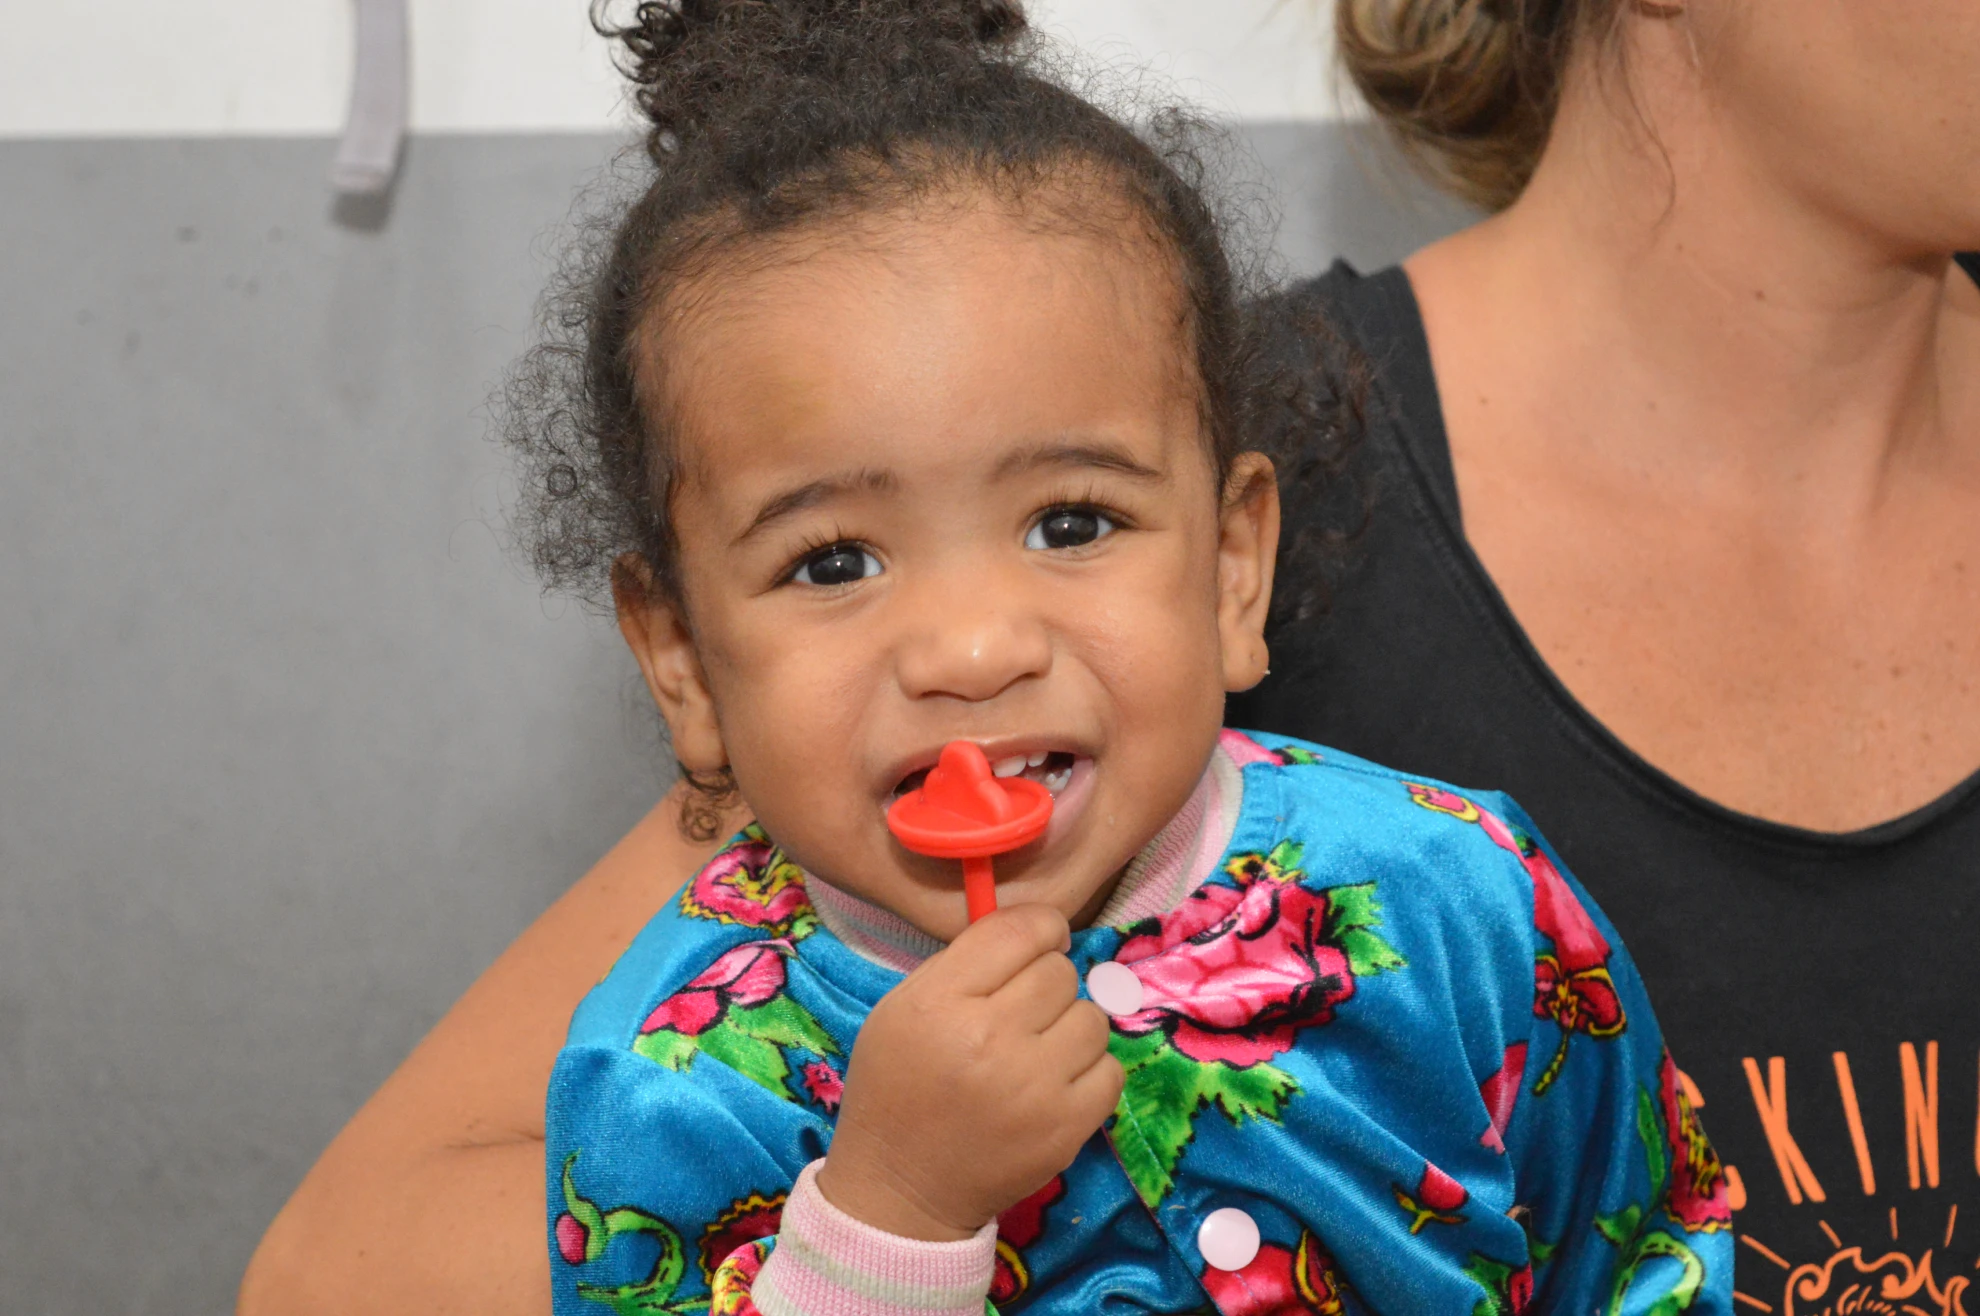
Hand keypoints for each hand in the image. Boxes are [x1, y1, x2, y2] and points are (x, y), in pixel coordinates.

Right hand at [816, 904, 1123, 1240]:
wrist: (901, 1189)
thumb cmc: (897, 1089)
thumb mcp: (902, 1008)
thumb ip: (963, 964)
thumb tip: (1033, 931)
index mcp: (940, 1002)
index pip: (1020, 931)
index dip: (1042, 927)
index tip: (1041, 941)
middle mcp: (990, 1038)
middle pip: (1059, 973)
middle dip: (1046, 983)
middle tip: (1023, 1011)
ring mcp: (1034, 1086)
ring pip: (1092, 1018)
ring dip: (1070, 1027)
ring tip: (1040, 1049)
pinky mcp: (1066, 1127)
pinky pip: (1111, 1069)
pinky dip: (1090, 1071)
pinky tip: (1057, 1081)